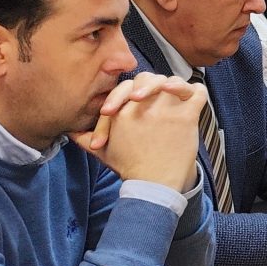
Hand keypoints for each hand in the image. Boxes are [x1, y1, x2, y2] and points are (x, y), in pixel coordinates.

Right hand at [77, 78, 202, 189]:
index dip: (125, 93)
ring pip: (171, 81)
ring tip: (167, 90)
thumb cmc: (130, 167)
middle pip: (146, 79)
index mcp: (122, 113)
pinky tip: (190, 94)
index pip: (124, 88)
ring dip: (171, 84)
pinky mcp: (187, 117)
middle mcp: (143, 107)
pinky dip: (195, 90)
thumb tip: (70, 131)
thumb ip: (85, 139)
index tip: (128, 104)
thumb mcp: (103, 153)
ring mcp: (167, 110)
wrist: (154, 186)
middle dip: (147, 84)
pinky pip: (196, 93)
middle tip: (146, 96)